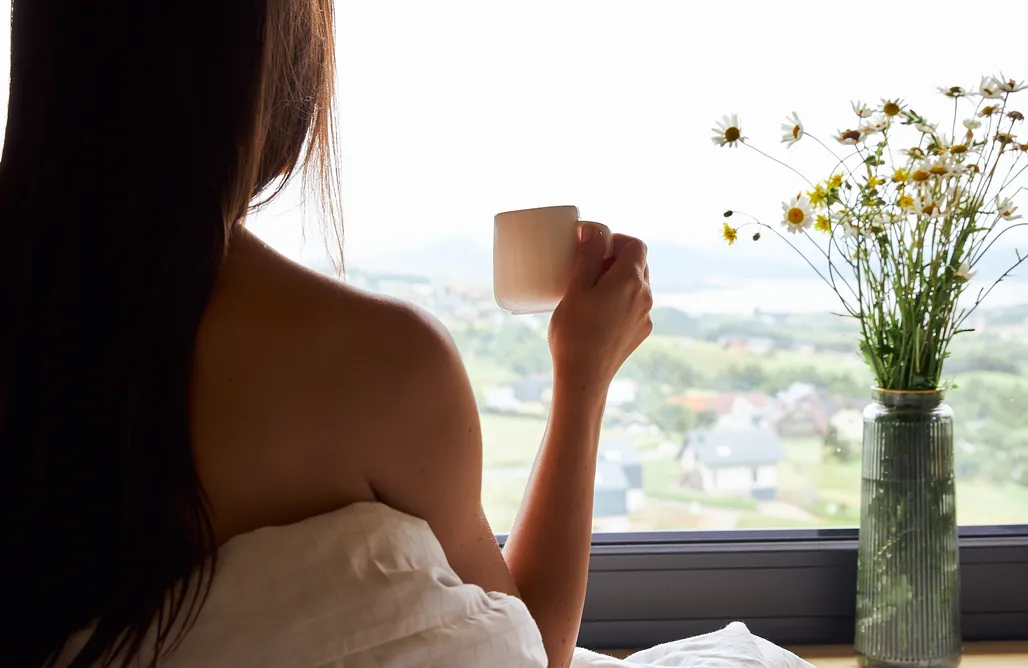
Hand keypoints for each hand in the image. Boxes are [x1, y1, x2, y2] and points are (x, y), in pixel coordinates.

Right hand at [548, 226, 652, 389]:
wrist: (584, 377)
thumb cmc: (575, 332)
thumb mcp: (576, 288)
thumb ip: (588, 256)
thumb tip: (593, 230)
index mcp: (631, 280)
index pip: (635, 244)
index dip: (616, 240)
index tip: (594, 247)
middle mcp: (645, 296)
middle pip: (638, 264)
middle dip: (616, 259)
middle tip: (589, 267)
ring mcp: (645, 316)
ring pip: (636, 286)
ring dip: (618, 280)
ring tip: (591, 290)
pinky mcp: (640, 332)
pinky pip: (634, 305)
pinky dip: (620, 300)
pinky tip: (597, 312)